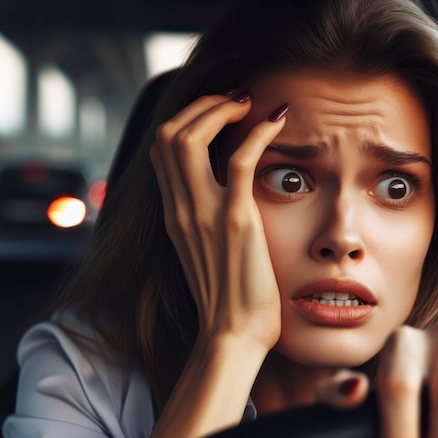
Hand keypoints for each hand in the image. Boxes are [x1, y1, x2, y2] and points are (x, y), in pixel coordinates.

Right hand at [149, 92, 286, 351]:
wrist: (232, 336)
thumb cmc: (228, 301)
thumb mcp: (204, 256)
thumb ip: (204, 224)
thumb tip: (220, 203)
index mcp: (174, 217)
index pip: (161, 150)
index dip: (187, 120)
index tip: (218, 114)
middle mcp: (181, 210)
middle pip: (168, 134)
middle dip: (200, 105)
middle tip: (234, 102)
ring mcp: (204, 215)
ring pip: (190, 137)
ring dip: (220, 109)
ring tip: (249, 105)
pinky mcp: (235, 222)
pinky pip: (238, 160)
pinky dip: (257, 132)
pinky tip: (276, 120)